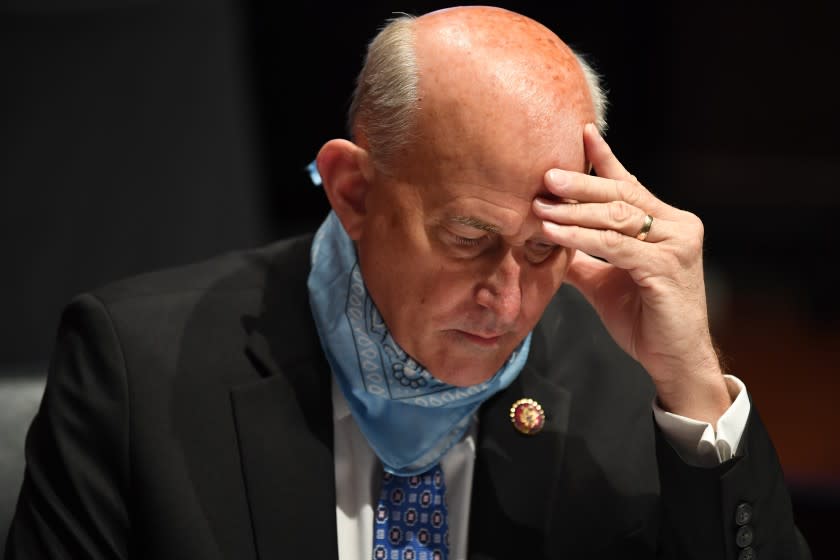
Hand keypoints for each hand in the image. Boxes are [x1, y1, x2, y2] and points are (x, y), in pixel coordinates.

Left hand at [533, 124, 730, 422]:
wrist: (674, 361)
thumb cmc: (645, 319)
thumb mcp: (605, 281)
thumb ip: (583, 257)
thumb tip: (550, 239)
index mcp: (666, 223)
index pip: (630, 185)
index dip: (605, 160)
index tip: (582, 132)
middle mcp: (677, 226)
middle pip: (621, 195)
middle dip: (579, 183)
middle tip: (546, 174)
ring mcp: (676, 244)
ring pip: (616, 217)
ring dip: (573, 211)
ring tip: (539, 204)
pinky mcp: (665, 267)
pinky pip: (614, 246)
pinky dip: (580, 237)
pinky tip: (553, 232)